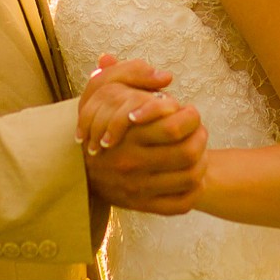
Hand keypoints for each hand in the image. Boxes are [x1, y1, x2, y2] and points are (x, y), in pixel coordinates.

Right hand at [77, 55, 208, 215]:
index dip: (191, 117)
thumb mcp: (105, 91)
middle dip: (201, 138)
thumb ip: (132, 74)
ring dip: (202, 162)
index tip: (189, 112)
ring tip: (197, 151)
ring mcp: (139, 187)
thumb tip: (165, 76)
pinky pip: (182, 203)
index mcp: (127, 134)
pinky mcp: (143, 205)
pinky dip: (194, 190)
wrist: (77, 171)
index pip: (174, 127)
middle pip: (187, 152)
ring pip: (190, 177)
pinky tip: (191, 175)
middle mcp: (132, 162)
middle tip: (198, 130)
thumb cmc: (98, 125)